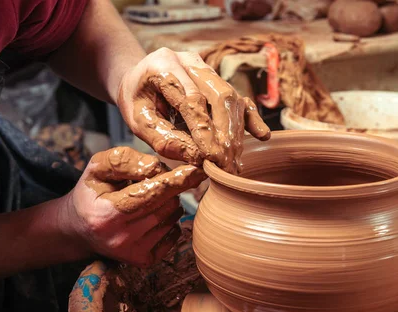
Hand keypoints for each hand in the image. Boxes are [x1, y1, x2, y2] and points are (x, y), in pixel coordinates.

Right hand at [62, 146, 204, 265]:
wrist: (78, 228)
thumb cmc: (92, 192)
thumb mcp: (97, 167)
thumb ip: (124, 161)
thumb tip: (156, 167)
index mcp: (106, 214)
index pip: (151, 194)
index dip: (176, 180)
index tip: (196, 170)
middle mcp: (120, 238)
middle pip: (166, 206)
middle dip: (170, 188)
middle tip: (157, 182)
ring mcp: (133, 252)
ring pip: (172, 219)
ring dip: (170, 203)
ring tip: (150, 199)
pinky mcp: (144, 261)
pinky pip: (174, 235)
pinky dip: (170, 221)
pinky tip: (153, 216)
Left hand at [116, 48, 270, 173]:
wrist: (137, 79)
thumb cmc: (136, 100)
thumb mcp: (138, 121)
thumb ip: (163, 138)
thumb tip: (197, 159)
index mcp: (164, 64)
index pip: (192, 98)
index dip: (205, 130)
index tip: (210, 158)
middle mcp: (191, 61)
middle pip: (220, 95)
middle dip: (226, 133)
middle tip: (226, 164)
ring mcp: (207, 69)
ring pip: (232, 99)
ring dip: (236, 133)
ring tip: (234, 163)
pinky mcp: (218, 81)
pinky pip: (238, 98)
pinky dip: (250, 118)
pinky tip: (261, 135)